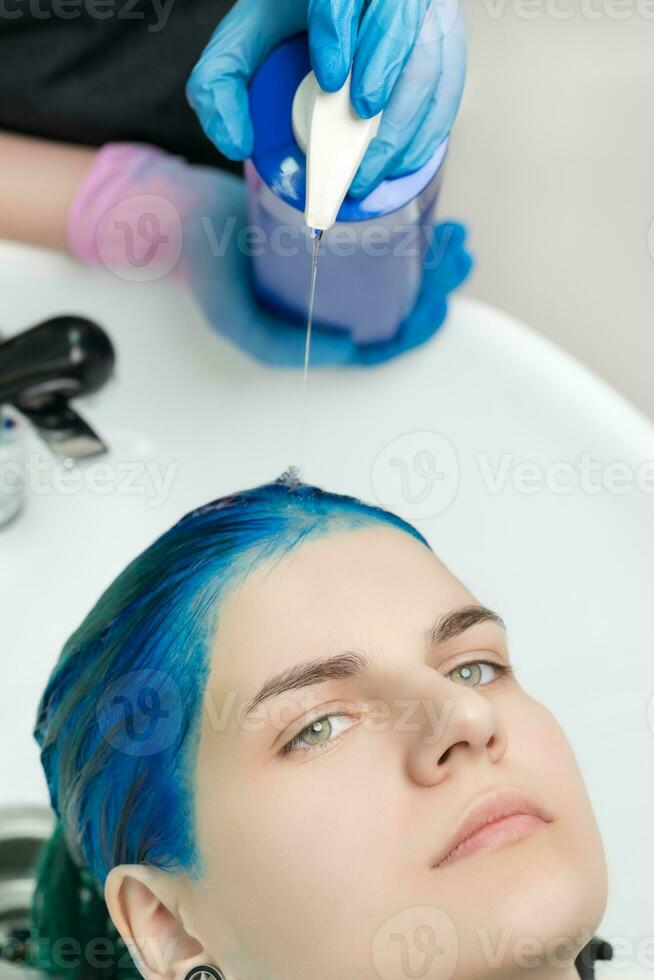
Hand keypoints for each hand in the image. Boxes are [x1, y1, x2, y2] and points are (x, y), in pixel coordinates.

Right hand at [66, 143, 471, 366]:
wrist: (184, 213)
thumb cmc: (206, 269)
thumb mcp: (236, 320)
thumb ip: (278, 346)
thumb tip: (349, 349)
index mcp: (316, 331)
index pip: (379, 343)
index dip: (416, 330)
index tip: (440, 304)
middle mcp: (331, 302)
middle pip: (398, 305)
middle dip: (438, 285)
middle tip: (460, 258)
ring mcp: (335, 267)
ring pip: (398, 272)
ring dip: (433, 258)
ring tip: (457, 237)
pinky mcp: (335, 230)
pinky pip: (384, 237)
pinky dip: (413, 229)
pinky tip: (434, 213)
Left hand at [186, 0, 466, 197]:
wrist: (335, 15)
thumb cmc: (293, 26)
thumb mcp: (245, 41)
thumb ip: (220, 84)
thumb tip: (237, 140)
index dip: (342, 30)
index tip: (331, 78)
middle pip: (400, 22)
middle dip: (382, 80)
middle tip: (358, 127)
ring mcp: (425, 13)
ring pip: (431, 60)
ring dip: (404, 123)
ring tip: (369, 169)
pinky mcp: (446, 44)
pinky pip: (450, 88)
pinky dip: (427, 131)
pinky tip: (400, 163)